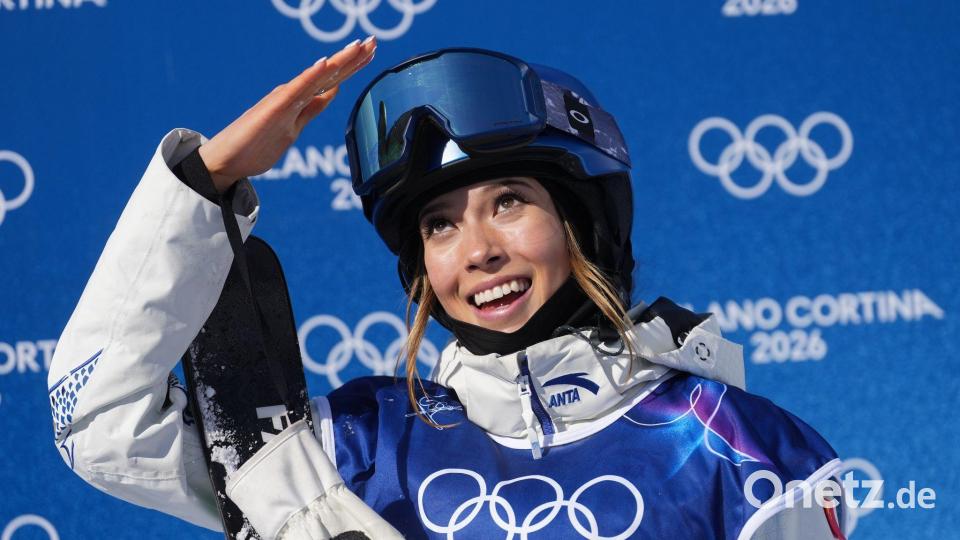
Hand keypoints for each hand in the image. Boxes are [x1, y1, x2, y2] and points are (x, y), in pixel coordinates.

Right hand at [198, 36, 376, 191]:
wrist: (224, 160)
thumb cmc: (255, 145)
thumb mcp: (294, 127)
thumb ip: (311, 108)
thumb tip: (332, 91)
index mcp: (299, 101)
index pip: (332, 80)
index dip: (352, 65)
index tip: (371, 50)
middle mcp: (293, 95)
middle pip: (329, 74)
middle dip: (352, 58)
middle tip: (373, 40)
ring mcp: (285, 101)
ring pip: (318, 78)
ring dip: (339, 61)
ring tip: (358, 46)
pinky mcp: (275, 109)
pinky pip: (297, 91)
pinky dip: (312, 75)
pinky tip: (325, 63)